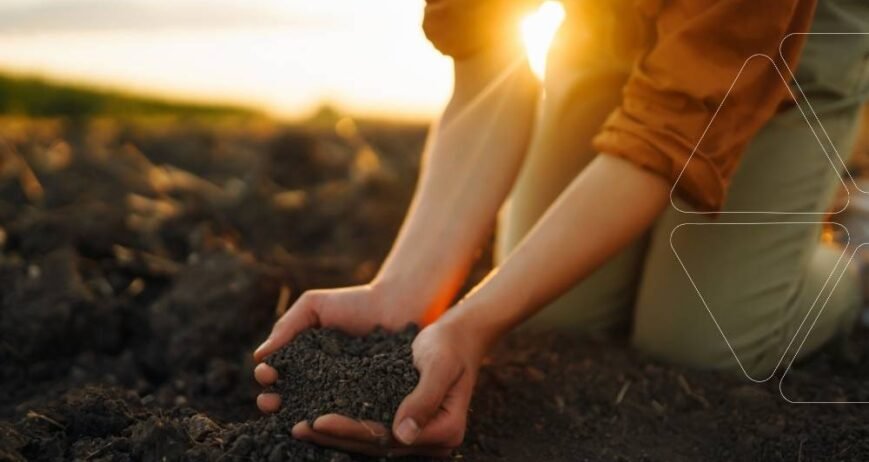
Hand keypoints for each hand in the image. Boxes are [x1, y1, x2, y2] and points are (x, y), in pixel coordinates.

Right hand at [252, 283, 421, 412]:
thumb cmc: (354, 302)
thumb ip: (287, 326)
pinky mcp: (366, 401)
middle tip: (269, 401)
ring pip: (313, 410)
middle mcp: (318, 380)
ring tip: (291, 415)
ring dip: (297, 415)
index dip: (266, 376)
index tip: (266, 373)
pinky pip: (347, 413)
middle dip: (273, 401)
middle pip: (288, 397)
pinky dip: (334, 418)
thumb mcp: (314, 306)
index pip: (276, 373)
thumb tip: (259, 355)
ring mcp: (341, 393)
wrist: (397, 305)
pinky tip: (324, 419)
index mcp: (302, 360)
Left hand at [291, 318, 483, 456]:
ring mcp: (416, 434)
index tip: (319, 420)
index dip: (351, 431)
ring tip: (298, 426)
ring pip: (368, 440)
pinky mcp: (402, 422)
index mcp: (445, 432)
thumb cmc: (451, 344)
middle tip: (297, 427)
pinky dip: (342, 423)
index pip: (388, 438)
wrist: (460, 335)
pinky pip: (369, 428)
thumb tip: (403, 435)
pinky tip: (314, 416)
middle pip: (375, 444)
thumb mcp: (440, 365)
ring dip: (333, 435)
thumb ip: (424, 398)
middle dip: (334, 436)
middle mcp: (430, 440)